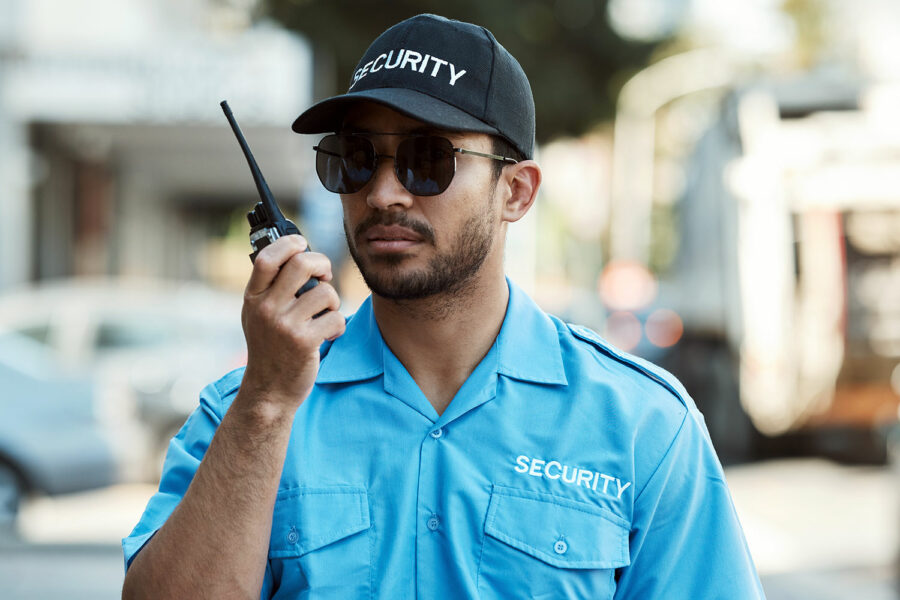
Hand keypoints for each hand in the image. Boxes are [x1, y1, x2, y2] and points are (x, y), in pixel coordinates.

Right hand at [239, 235, 344, 412]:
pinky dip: (338, 325)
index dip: (289, 243)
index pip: (267, 258)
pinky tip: (327, 334)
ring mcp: (284, 325)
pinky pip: (335, 318)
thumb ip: (270, 287)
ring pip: (325, 292)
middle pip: (301, 264)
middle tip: (324, 276)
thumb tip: (298, 253)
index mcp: (253, 298)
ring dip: (332, 301)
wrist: (269, 390)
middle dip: (321, 264)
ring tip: (324, 315)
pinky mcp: (304, 342)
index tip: (302, 244)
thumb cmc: (269, 347)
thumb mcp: (257, 315)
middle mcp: (266, 308)